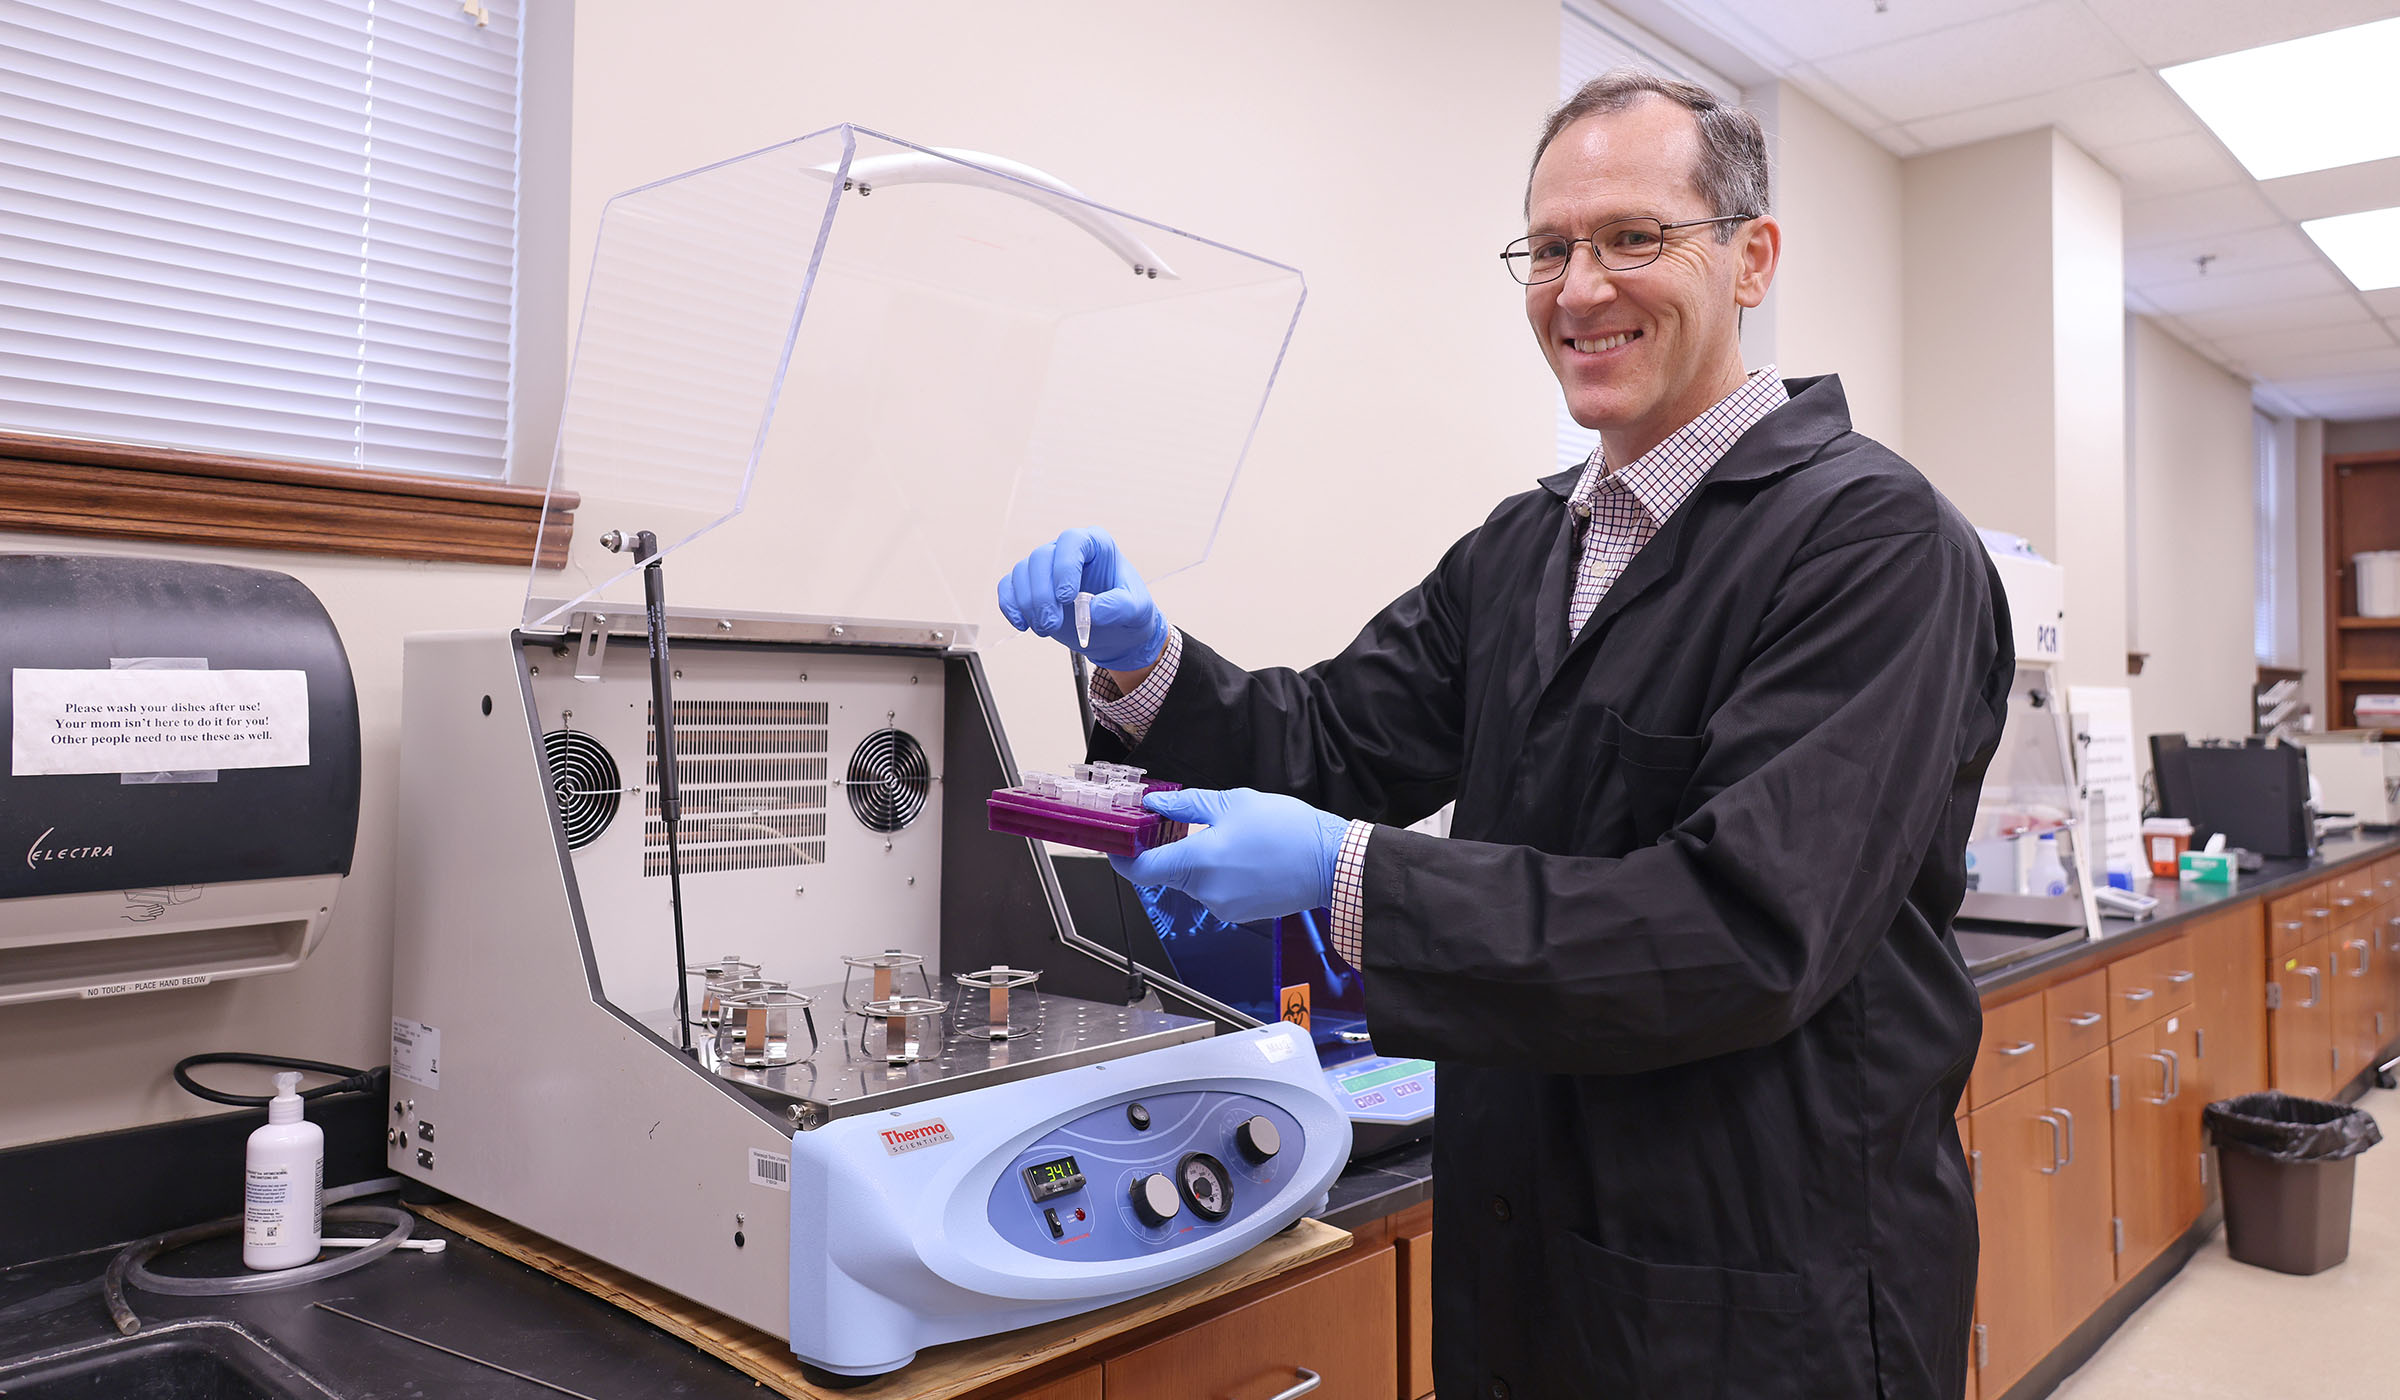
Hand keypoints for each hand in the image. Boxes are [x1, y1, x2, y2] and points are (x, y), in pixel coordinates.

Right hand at [995, 527, 1168, 673]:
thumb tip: (1092, 611)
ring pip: (1022, 572)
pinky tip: (1022, 624)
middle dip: (1042, 594)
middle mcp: (1067, 551)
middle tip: (1051, 624)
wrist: (1118, 633)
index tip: (1067, 597)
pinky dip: (1010, 605)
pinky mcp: (1032, 586)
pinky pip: (1009, 586)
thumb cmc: (1130, 613)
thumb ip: (1119, 607)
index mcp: (1095, 545)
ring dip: (1027, 604)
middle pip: (1040, 558)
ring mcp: (1047, 567)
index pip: (1072, 541)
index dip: (1064, 566)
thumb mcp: (1137, 610)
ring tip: (1045, 629)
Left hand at [1111, 788, 1346, 925]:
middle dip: (1166, 850)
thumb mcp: (1233, 802)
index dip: (1122, 856)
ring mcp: (1222, 907)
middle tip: (1175, 823)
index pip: (1141, 870)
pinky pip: (1213, 892)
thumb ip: (1187, 804)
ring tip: (1226, 837)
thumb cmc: (1288, 829)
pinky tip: (1240, 855)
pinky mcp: (1238, 913)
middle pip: (1166, 874)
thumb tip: (1155, 803)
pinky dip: (1216, 874)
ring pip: (1190, 882)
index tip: (1118, 842)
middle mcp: (1206, 891)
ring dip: (1195, 861)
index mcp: (1200, 860)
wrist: (1331, 862)